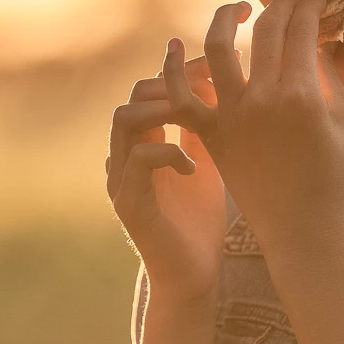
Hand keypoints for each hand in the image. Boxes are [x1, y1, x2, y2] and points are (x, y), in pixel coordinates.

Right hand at [106, 47, 227, 301]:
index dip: (179, 72)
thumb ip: (203, 129)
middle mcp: (125, 157)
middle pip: (133, 96)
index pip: (149, 90)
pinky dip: (167, 151)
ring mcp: (121, 179)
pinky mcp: (128, 203)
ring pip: (125, 119)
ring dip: (164, 110)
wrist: (193, 276)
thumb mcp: (207, 165)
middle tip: (210, 86)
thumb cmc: (200, 223)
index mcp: (143, 144)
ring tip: (196, 119)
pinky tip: (191, 166)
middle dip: (172, 84)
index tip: (214, 66)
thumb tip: (222, 85)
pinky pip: (138, 158)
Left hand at [166, 0, 343, 260]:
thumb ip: (329, 75)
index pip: (302, 29)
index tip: (316, 3)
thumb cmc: (335, 177)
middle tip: (290, 2)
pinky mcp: (212, 136)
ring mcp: (233, 117)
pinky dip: (173, 70)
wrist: (304, 229)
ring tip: (236, 9)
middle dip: (281, 7)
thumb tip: (316, 40)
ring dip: (225, 19)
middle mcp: (263, 99)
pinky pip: (183, 97)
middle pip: (266, 30)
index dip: (310, 8)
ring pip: (219, 49)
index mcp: (302, 94)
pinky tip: (174, 46)